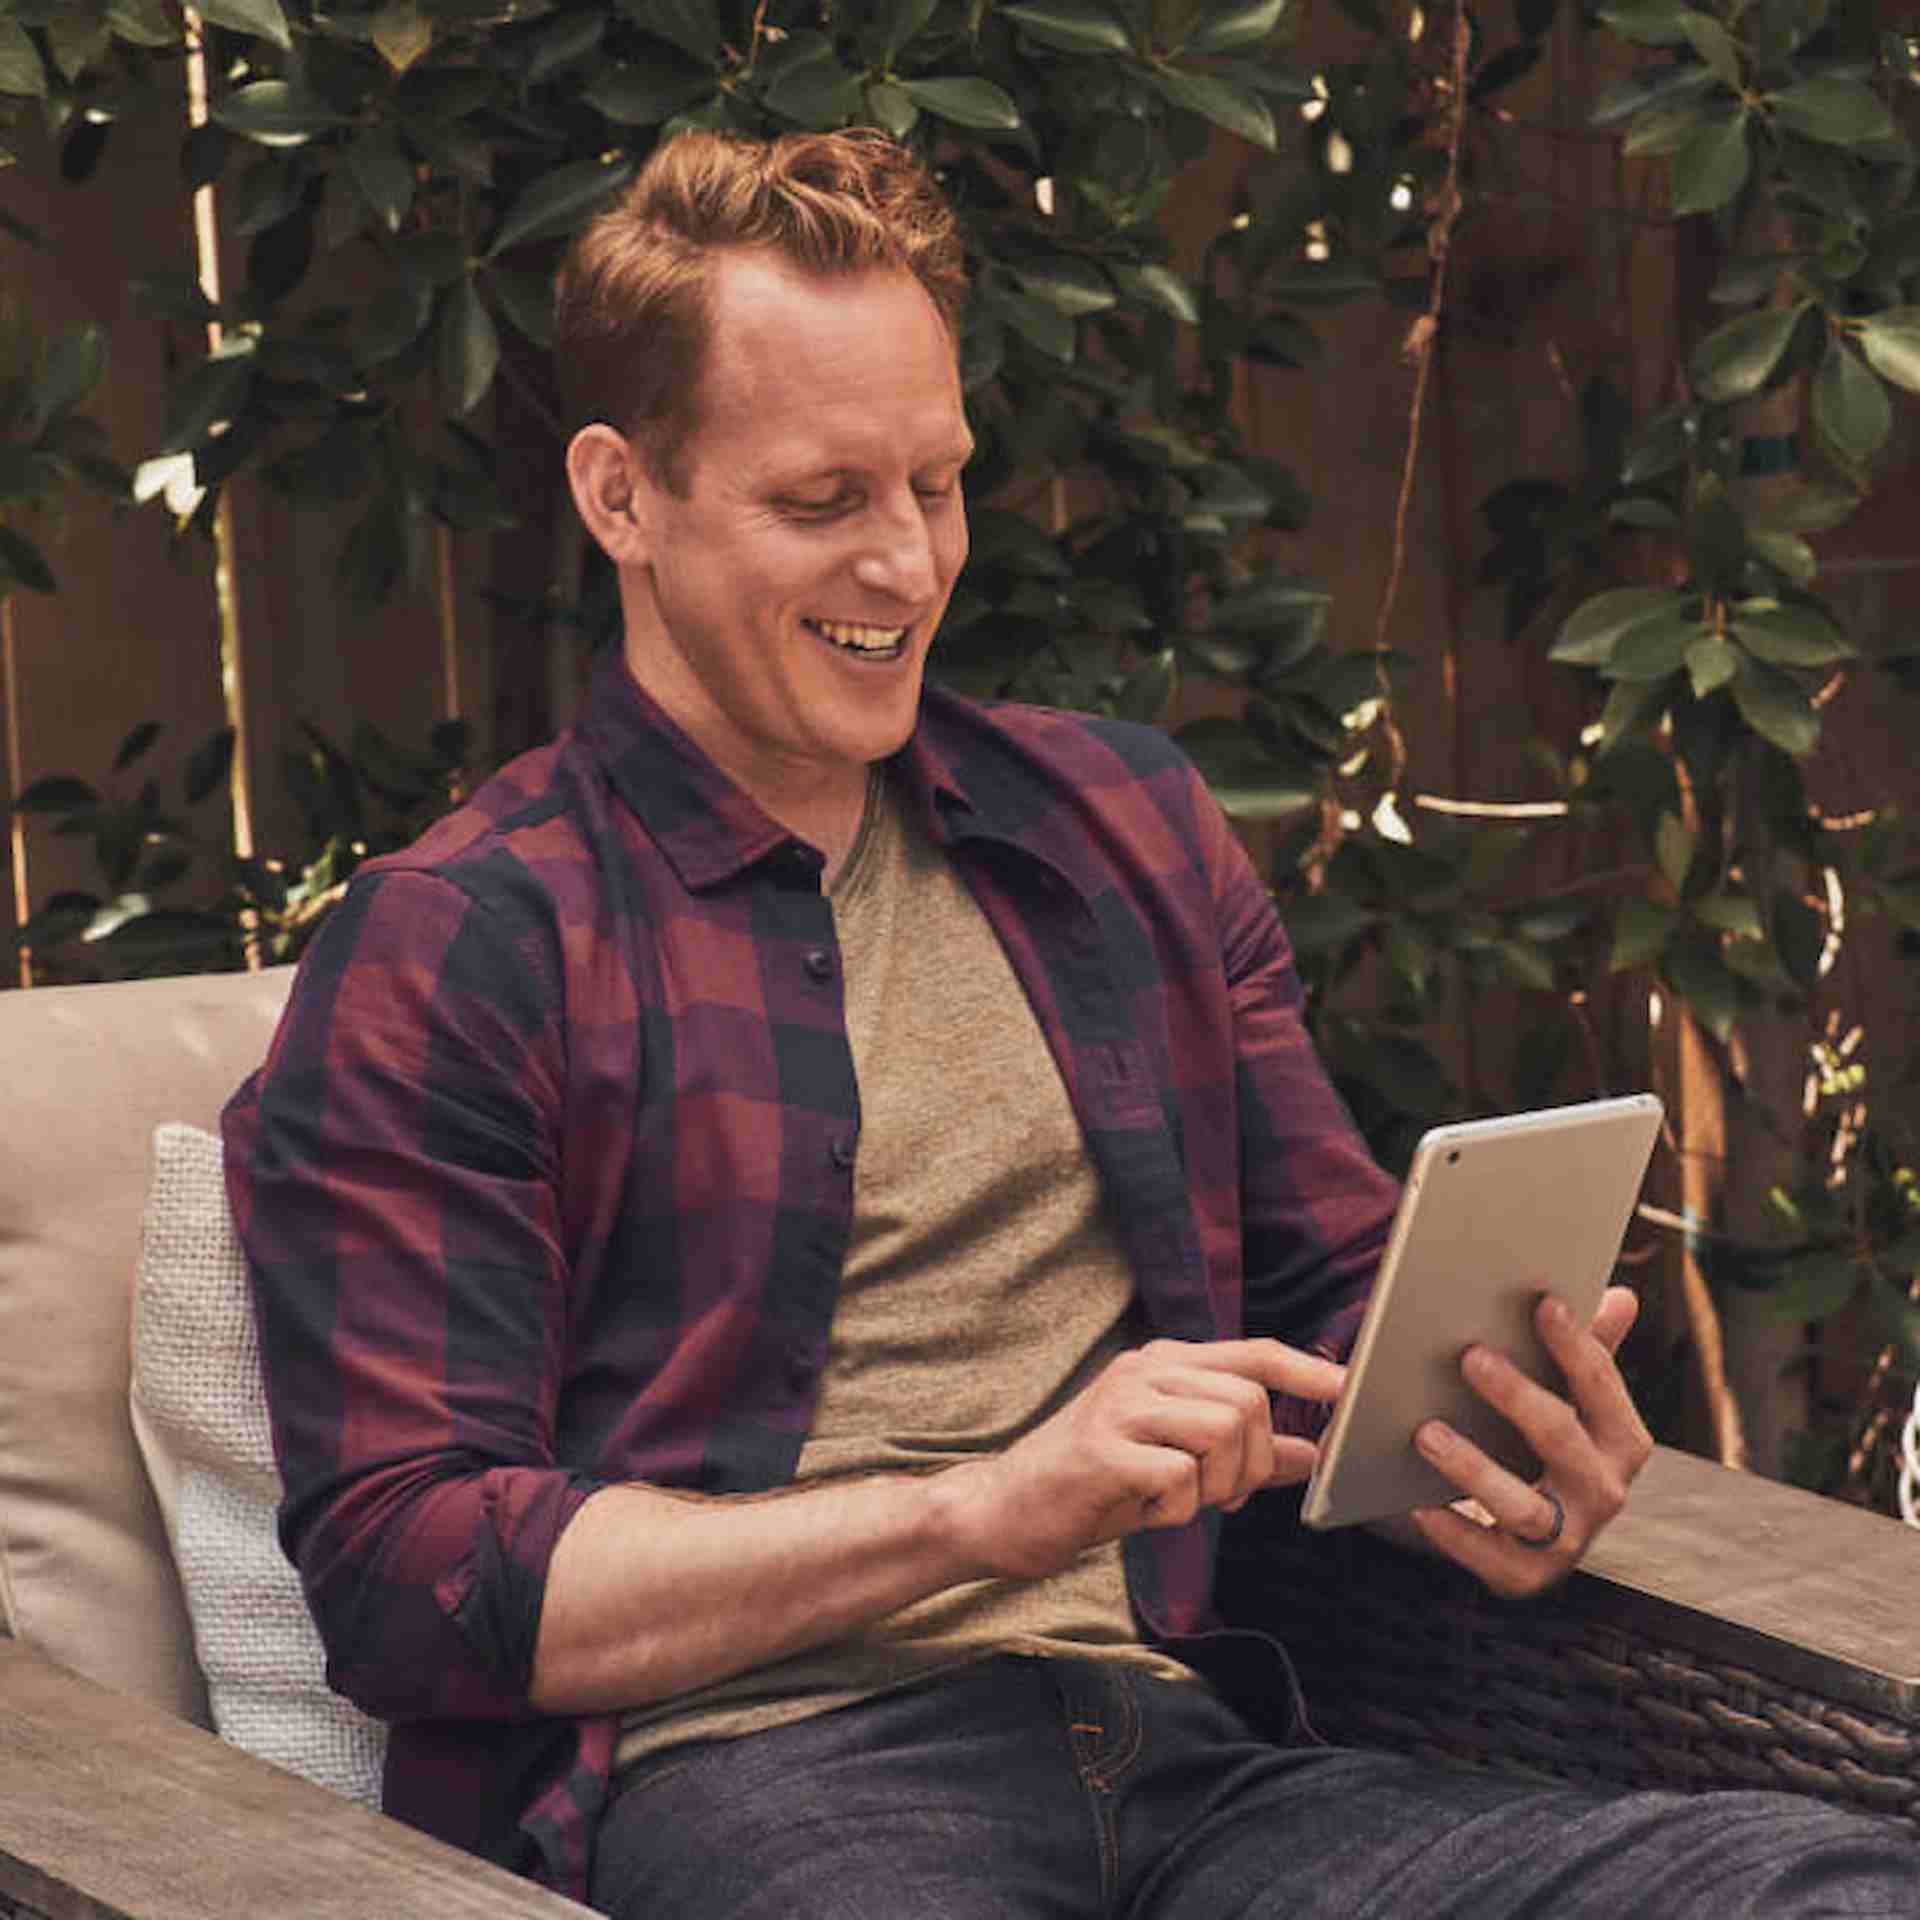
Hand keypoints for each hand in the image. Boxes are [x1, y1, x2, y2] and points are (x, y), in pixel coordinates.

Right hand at [933, 1338, 1344, 1581]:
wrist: (1003, 1511)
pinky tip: (1146, 1513)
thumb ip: (1241, 1456)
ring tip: (1183, 1503)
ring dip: (1219, 1485)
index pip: (1253, 1353)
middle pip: (1248, 1400)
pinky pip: (1180, 1477)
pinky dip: (1177, 1511)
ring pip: (1222, 1429)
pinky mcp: (1101, 1450)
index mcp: (1163, 1365)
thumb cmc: (1094, 1487)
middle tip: (1224, 1496)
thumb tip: (1311, 1457)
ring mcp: (1120, 1406)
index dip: (1307, 1372)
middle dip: (1254, 1462)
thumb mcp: (1175, 1465)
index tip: (1350, 1391)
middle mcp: (1143, 1372)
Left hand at [1406, 1286, 1651, 1597]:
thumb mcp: (1569, 1398)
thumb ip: (1589, 1349)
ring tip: (1426, 1432)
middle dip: (1517, 1397)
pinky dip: (1453, 1532)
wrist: (1532, 1534)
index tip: (1542, 1301)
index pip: (1601, 1384)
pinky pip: (1489, 1556)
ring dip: (1474, 1469)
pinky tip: (1418, 1504)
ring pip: (1526, 1508)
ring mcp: (1568, 1540)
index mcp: (1622, 1441)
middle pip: (1562, 1440)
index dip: (1574, 1342)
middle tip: (1470, 1356)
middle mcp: (1604, 1492)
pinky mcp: (1525, 1575)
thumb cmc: (1546, 1442)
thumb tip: (1621, 1296)